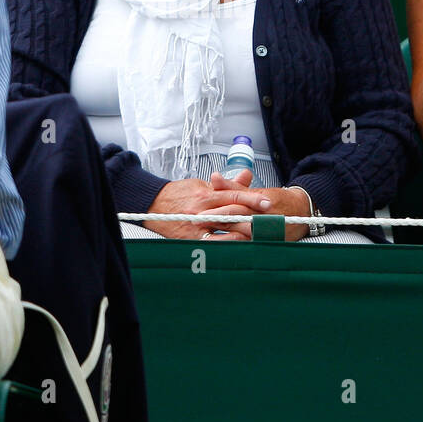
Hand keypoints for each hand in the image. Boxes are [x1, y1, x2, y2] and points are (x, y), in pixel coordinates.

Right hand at [143, 172, 269, 240]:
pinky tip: (238, 246)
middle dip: (252, 217)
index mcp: (206, 194)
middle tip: (270, 221)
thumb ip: (226, 184)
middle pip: (232, 212)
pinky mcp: (190, 238)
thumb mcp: (202, 185)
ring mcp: (196, 225)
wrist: (152, 204)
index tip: (267, 203)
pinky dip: (226, 244)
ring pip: (223, 229)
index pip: (233, 194)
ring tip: (259, 235)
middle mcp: (202, 209)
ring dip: (242, 232)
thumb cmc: (178, 194)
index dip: (252, 198)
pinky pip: (211, 243)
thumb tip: (247, 175)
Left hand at [197, 174, 312, 241]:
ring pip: (241, 233)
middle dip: (216, 220)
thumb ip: (234, 187)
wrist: (302, 211)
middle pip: (236, 218)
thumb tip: (214, 177)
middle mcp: (264, 216)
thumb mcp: (256, 191)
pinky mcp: (270, 242)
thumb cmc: (278, 200)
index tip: (200, 211)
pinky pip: (250, 245)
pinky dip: (236, 244)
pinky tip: (224, 245)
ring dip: (222, 233)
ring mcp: (268, 231)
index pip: (235, 205)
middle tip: (197, 221)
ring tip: (205, 234)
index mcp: (260, 202)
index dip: (217, 208)